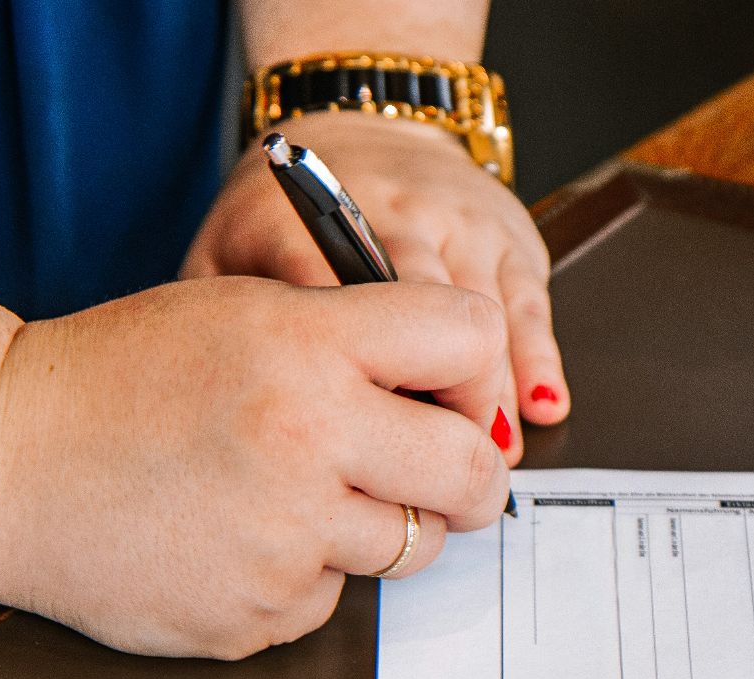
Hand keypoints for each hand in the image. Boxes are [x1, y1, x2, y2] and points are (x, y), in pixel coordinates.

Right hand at [0, 276, 511, 658]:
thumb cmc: (114, 377)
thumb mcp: (241, 312)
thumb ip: (354, 340)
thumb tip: (459, 395)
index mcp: (309, 346)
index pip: (472, 341)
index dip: (470, 369)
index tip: (450, 393)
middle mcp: (309, 441)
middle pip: (474, 474)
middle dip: (467, 476)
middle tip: (436, 472)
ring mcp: (285, 539)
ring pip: (411, 547)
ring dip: (376, 526)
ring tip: (296, 493)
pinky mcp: (256, 615)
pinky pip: (331, 598)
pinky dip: (302, 574)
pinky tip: (235, 536)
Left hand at [183, 111, 567, 465]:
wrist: (358, 130)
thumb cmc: (281, 218)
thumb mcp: (224, 258)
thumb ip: (214, 325)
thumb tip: (219, 420)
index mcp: (303, 221)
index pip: (329, 305)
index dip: (352, 384)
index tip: (359, 449)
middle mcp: (387, 211)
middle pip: (419, 310)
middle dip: (435, 395)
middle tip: (433, 472)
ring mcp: (455, 218)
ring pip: (482, 311)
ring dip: (489, 390)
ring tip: (484, 458)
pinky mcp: (507, 231)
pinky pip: (527, 301)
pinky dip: (537, 359)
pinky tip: (539, 409)